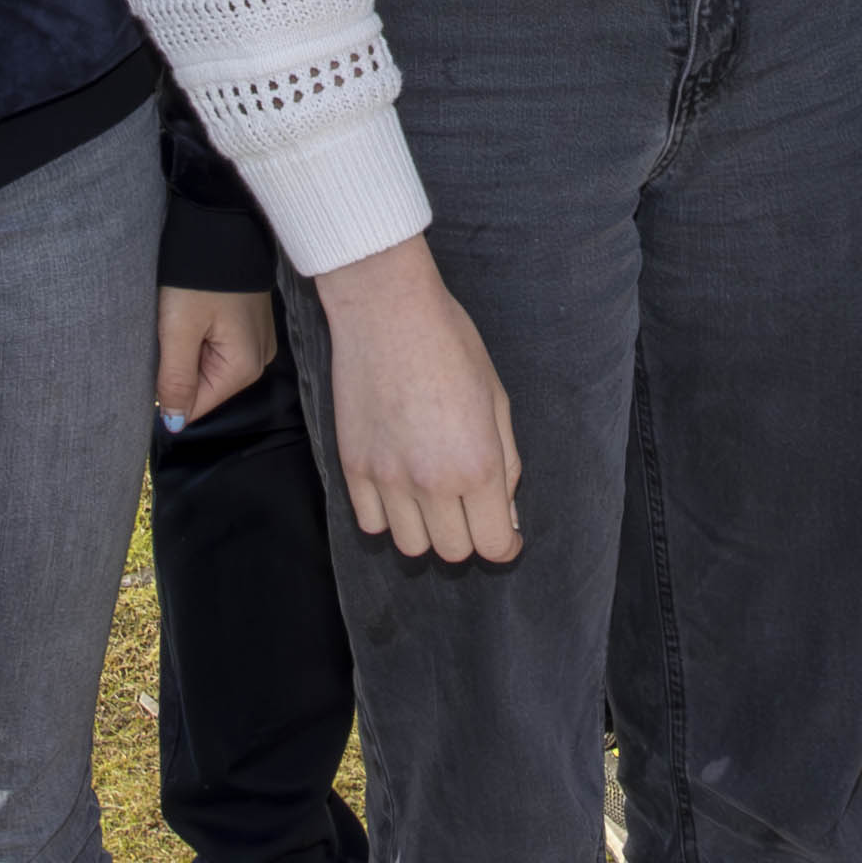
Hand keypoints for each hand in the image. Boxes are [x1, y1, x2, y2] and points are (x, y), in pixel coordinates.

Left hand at [157, 284, 278, 425]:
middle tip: (171, 329)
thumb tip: (174, 423)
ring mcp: (256, 341)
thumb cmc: (198, 275)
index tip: (159, 353)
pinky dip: (199, 334)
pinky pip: (218, 345)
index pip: (195, 405)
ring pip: (207, 364)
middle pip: (203, 385)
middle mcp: (258, 360)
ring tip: (182, 317)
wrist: (222, 222)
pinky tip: (194, 311)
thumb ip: (176, 379)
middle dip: (179, 365)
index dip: (168, 387)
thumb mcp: (179, 328)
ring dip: (188, 348)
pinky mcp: (249, 324)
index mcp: (244, 368)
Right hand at [309, 237, 522, 562]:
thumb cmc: (452, 345)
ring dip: (427, 531)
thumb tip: (508, 514)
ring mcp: (387, 478)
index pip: (494, 545)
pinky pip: (372, 523)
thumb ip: (506, 463)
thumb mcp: (497, 399)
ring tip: (432, 498)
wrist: (387, 310)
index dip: (506, 546)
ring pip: (411, 546)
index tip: (506, 536)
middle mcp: (432, 482)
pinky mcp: (353, 467)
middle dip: (469, 535)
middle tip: (470, 507)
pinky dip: (388, 516)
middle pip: (453, 551)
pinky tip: (399, 488)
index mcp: (477, 465)